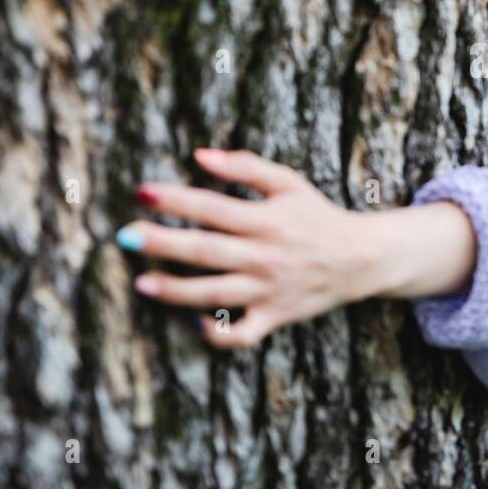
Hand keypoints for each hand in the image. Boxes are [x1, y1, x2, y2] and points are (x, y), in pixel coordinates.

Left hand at [117, 147, 376, 348]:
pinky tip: (194, 322)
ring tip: (143, 283)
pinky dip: (219, 333)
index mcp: (268, 220)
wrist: (360, 258)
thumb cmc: (317, 216)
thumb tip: (199, 154)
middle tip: (126, 236)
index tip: (143, 192)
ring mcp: (269, 290)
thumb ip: (245, 166)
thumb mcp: (289, 183)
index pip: (214, 207)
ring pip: (216, 294)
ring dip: (177, 290)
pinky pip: (243, 334)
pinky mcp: (275, 316)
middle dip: (164, 243)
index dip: (177, 199)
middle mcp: (266, 256)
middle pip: (207, 250)